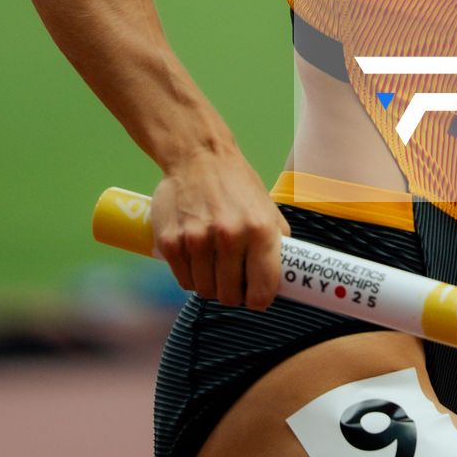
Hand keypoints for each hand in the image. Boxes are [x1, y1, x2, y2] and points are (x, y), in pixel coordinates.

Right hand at [151, 147, 291, 309]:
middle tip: (232, 278)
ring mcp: (197, 240)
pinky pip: (184, 280)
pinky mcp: (171, 242)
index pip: (262, 291)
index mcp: (260, 230)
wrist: (199, 156)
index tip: (254, 296)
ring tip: (213, 262)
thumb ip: (278, 244)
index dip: (258, 300)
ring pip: (205, 291)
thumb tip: (285, 279)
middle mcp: (229, 236)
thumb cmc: (238, 185)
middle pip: (229, 297)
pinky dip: (191, 275)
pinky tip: (197, 256)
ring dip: (210, 284)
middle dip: (232, 293)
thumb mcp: (268, 209)